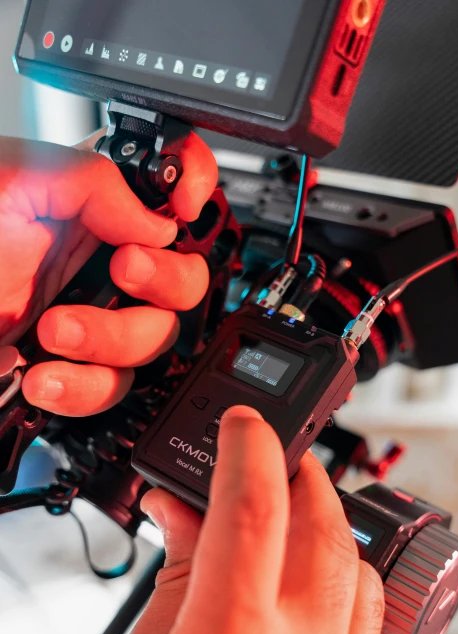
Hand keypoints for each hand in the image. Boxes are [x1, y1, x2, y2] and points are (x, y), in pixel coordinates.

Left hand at [0, 132, 216, 415]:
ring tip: (55, 329)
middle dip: (163, 280)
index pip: (168, 189)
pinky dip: (84, 386)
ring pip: (154, 339)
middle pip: (183, 277)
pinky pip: (111, 387)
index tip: (184, 208)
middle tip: (122, 272)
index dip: (195, 192)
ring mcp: (88, 318)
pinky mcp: (69, 367)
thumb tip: (153, 222)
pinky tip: (44, 373)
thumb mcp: (6, 180)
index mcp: (88, 205)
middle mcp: (96, 262)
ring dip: (113, 340)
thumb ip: (88, 181)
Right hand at [77, 407, 383, 633]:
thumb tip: (182, 507)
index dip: (248, 447)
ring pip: (358, 570)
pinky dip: (342, 581)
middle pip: (322, 526)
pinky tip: (307, 583)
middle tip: (267, 455)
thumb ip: (172, 577)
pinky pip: (369, 625)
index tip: (242, 423)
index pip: (252, 510)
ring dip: (327, 525)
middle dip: (298, 472)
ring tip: (287, 514)